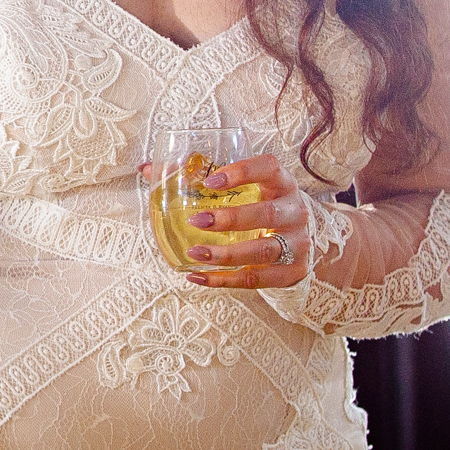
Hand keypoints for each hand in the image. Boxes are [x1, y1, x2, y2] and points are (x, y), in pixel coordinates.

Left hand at [163, 150, 313, 288]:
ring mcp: (297, 244)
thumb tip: (146, 169)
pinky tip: (197, 276)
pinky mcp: (292, 272)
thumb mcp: (245, 186)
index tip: (210, 181)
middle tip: (195, 220)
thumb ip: (197, 176)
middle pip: (267, 214)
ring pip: (263, 251)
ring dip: (226, 254)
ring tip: (194, 252)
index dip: (241, 172)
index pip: (267, 169)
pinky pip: (256, 279)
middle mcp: (294, 211)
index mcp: (281, 183)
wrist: (303, 238)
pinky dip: (225, 280)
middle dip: (230, 218)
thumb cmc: (262, 203)